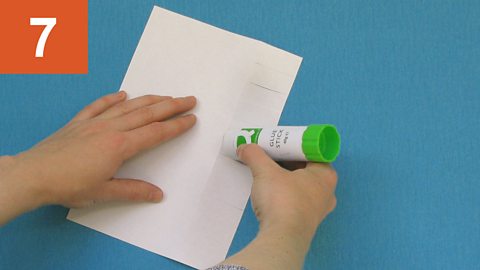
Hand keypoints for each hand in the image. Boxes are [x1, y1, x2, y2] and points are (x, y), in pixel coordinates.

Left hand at [4, 91, 195, 210]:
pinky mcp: (79, 122)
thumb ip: (133, 191)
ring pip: (128, 106)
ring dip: (149, 99)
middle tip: (189, 99)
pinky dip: (112, 98)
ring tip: (165, 95)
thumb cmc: (69, 185)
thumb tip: (158, 195)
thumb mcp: (104, 193)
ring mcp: (95, 122)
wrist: (34, 174)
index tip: (192, 119)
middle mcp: (111, 129)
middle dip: (171, 106)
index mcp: (120, 146)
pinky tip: (122, 94)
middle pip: (147, 114)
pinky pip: (99, 105)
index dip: (176, 126)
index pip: (156, 133)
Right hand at [219, 144, 336, 269]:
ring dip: (287, 179)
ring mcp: (319, 210)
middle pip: (307, 169)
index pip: (313, 152)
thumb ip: (255, 155)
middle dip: (289, 162)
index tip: (280, 145)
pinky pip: (298, 201)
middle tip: (272, 156)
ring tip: (269, 173)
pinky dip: (286, 195)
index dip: (296, 147)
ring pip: (303, 186)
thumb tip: (245, 147)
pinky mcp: (307, 223)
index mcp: (326, 174)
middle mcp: (328, 192)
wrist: (282, 238)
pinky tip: (272, 194)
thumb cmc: (283, 199)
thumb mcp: (266, 171)